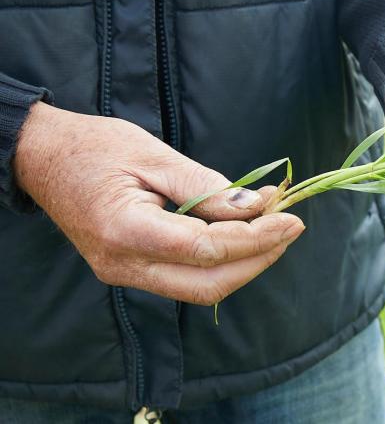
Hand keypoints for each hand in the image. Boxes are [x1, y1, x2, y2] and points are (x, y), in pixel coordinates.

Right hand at [13, 102, 303, 304]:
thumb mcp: (154, 155)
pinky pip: (186, 277)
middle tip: (292, 227)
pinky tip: (245, 233)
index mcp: (125, 231)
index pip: (206, 249)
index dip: (256, 237)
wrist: (41, 158)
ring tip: (277, 228)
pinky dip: (222, 259)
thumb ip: (206, 186)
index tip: (290, 217)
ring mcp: (124, 273)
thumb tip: (255, 208)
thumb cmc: (94, 147)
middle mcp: (123, 264)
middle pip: (209, 283)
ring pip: (200, 287)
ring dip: (245, 262)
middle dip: (259, 258)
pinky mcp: (131, 270)